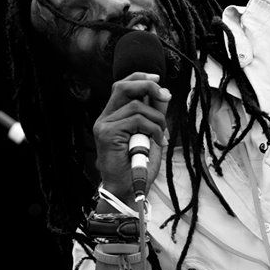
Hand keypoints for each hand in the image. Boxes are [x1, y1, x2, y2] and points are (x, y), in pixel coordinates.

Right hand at [93, 72, 170, 202]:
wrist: (128, 191)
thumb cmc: (137, 167)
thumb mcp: (150, 135)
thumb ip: (154, 115)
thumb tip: (163, 94)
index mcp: (112, 117)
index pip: (121, 87)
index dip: (139, 78)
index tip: (157, 79)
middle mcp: (104, 119)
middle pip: (122, 87)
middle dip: (147, 85)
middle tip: (165, 94)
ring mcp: (104, 126)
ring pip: (135, 105)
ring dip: (157, 118)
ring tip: (162, 134)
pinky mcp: (108, 134)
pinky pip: (137, 120)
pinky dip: (153, 128)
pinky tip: (158, 141)